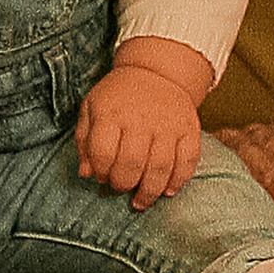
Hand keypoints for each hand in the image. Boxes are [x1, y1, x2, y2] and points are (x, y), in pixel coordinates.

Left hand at [76, 62, 201, 210]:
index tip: (102, 176)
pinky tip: (167, 190)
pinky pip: (187, 161)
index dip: (101, 172)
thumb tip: (86, 173)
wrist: (156, 71)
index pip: (103, 155)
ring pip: (160, 168)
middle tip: (121, 187)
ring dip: (149, 192)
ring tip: (141, 201)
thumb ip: (85, 142)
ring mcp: (167, 124)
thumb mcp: (92, 108)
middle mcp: (140, 118)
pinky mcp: (189, 128)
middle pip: (131, 165)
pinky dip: (178, 181)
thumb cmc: (118, 96)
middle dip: (123, 184)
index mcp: (111, 113)